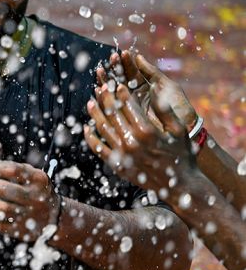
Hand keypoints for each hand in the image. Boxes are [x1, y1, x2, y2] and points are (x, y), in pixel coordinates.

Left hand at [0, 160, 59, 243]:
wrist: (54, 217)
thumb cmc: (35, 190)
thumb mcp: (32, 176)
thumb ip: (13, 169)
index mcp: (39, 180)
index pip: (14, 170)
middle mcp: (36, 198)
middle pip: (7, 190)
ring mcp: (30, 216)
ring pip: (2, 208)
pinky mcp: (21, 231)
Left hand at [84, 80, 196, 195]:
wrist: (178, 185)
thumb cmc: (182, 155)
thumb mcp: (178, 130)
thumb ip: (165, 111)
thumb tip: (155, 91)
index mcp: (147, 131)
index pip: (128, 106)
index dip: (121, 93)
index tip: (117, 84)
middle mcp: (131, 142)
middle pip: (112, 114)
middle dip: (105, 98)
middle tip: (101, 87)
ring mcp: (122, 154)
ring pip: (102, 129)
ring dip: (95, 114)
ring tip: (91, 102)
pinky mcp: (116, 165)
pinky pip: (98, 148)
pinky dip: (91, 137)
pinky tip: (88, 127)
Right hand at [98, 49, 197, 131]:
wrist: (183, 129)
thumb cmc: (178, 106)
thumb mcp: (166, 86)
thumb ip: (151, 72)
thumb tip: (138, 57)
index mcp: (146, 86)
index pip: (133, 72)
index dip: (127, 62)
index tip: (121, 53)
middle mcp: (135, 94)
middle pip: (121, 79)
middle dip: (114, 69)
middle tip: (110, 59)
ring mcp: (130, 105)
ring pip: (114, 91)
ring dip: (106, 80)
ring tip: (100, 70)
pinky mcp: (125, 117)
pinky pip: (112, 106)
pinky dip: (104, 98)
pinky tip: (98, 89)